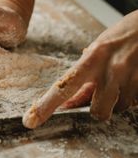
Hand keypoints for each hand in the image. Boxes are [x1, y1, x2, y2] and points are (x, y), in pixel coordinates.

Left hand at [23, 10, 137, 128]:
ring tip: (124, 79)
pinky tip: (135, 78)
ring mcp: (134, 77)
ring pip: (121, 108)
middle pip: (98, 111)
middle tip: (104, 94)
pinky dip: (134, 95)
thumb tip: (69, 103)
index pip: (64, 87)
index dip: (46, 106)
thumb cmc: (123, 36)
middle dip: (100, 109)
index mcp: (93, 58)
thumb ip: (85, 77)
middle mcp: (112, 69)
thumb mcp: (98, 50)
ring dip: (120, 100)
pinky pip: (137, 102)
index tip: (30, 121)